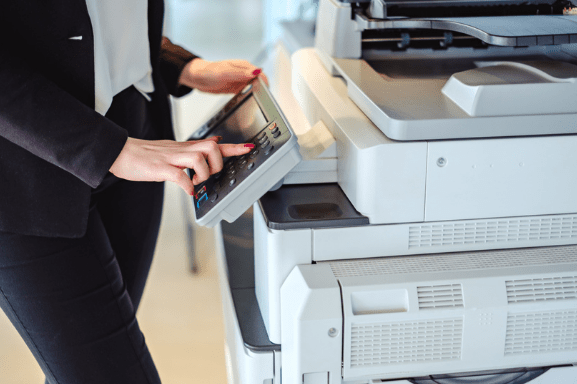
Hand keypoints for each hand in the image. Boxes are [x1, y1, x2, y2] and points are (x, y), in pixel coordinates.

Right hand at [109, 136, 254, 194]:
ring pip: (198, 158)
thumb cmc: (146, 155)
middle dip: (217, 163)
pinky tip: (187, 191)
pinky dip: (187, 185)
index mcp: (185, 148)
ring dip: (203, 174)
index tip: (249, 148)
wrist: (121, 152)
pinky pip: (178, 175)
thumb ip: (193, 149)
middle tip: (209, 175)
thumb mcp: (174, 149)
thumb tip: (214, 143)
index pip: (214, 143)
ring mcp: (170, 158)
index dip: (234, 147)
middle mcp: (181, 150)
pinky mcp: (159, 168)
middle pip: (211, 147)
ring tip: (196, 183)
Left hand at [178, 58, 268, 93]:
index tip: (265, 91)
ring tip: (258, 101)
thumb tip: (256, 72)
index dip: (264, 82)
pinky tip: (249, 100)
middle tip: (263, 99)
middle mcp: (243, 72)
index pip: (260, 73)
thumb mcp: (225, 73)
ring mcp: (240, 80)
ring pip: (254, 86)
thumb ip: (241, 73)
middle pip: (259, 80)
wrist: (197, 77)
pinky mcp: (236, 87)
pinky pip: (247, 92)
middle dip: (263, 88)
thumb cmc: (208, 72)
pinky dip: (249, 96)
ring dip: (257, 92)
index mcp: (243, 66)